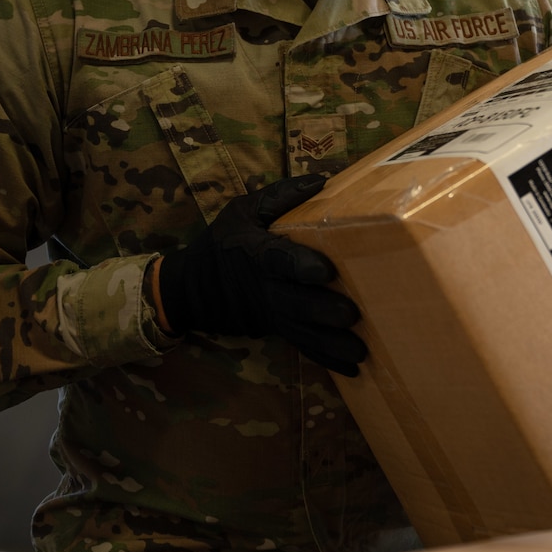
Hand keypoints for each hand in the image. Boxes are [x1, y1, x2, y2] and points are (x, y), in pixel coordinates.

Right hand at [156, 174, 366, 375]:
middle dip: (322, 311)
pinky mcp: (276, 329)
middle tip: (351, 315)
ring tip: (360, 352)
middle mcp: (264, 287)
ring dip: (331, 344)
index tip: (325, 270)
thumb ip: (281, 196)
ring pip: (302, 331)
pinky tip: (352, 370)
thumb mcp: (243, 210)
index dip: (300, 265)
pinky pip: (301, 346)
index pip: (277, 259)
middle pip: (294, 302)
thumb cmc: (223, 242)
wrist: (191, 288)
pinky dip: (325, 359)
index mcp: (255, 252)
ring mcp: (270, 313)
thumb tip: (322, 180)